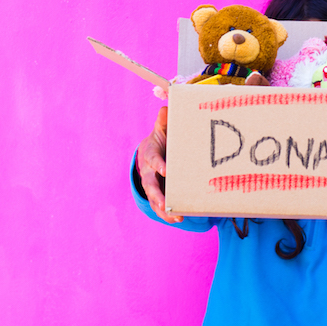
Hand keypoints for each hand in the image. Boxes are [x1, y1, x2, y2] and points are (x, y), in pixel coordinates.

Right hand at [135, 107, 182, 223]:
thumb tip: (166, 107)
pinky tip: (177, 218)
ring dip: (163, 209)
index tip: (166, 170)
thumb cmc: (161, 139)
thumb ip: (164, 121)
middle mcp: (149, 171)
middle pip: (150, 185)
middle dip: (157, 194)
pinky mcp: (158, 192)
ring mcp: (153, 183)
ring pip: (154, 198)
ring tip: (175, 217)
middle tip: (165, 203)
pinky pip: (160, 205)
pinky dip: (167, 213)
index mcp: (150, 154)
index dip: (158, 165)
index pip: (153, 159)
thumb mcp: (162, 129)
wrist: (151, 151)